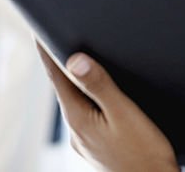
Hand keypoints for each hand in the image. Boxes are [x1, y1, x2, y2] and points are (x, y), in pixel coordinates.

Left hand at [36, 43, 178, 171]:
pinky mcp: (97, 146)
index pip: (56, 77)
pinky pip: (87, 114)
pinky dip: (89, 97)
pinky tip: (100, 95)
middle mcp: (76, 131)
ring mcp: (85, 140)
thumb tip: (75, 60)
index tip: (39, 30)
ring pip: (76, 101)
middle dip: (64, 63)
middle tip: (61, 36)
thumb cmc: (145, 154)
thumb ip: (100, 85)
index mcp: (78, 119)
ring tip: (80, 60)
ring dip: (77, 80)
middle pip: (64, 87)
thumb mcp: (124, 113)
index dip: (48, 51)